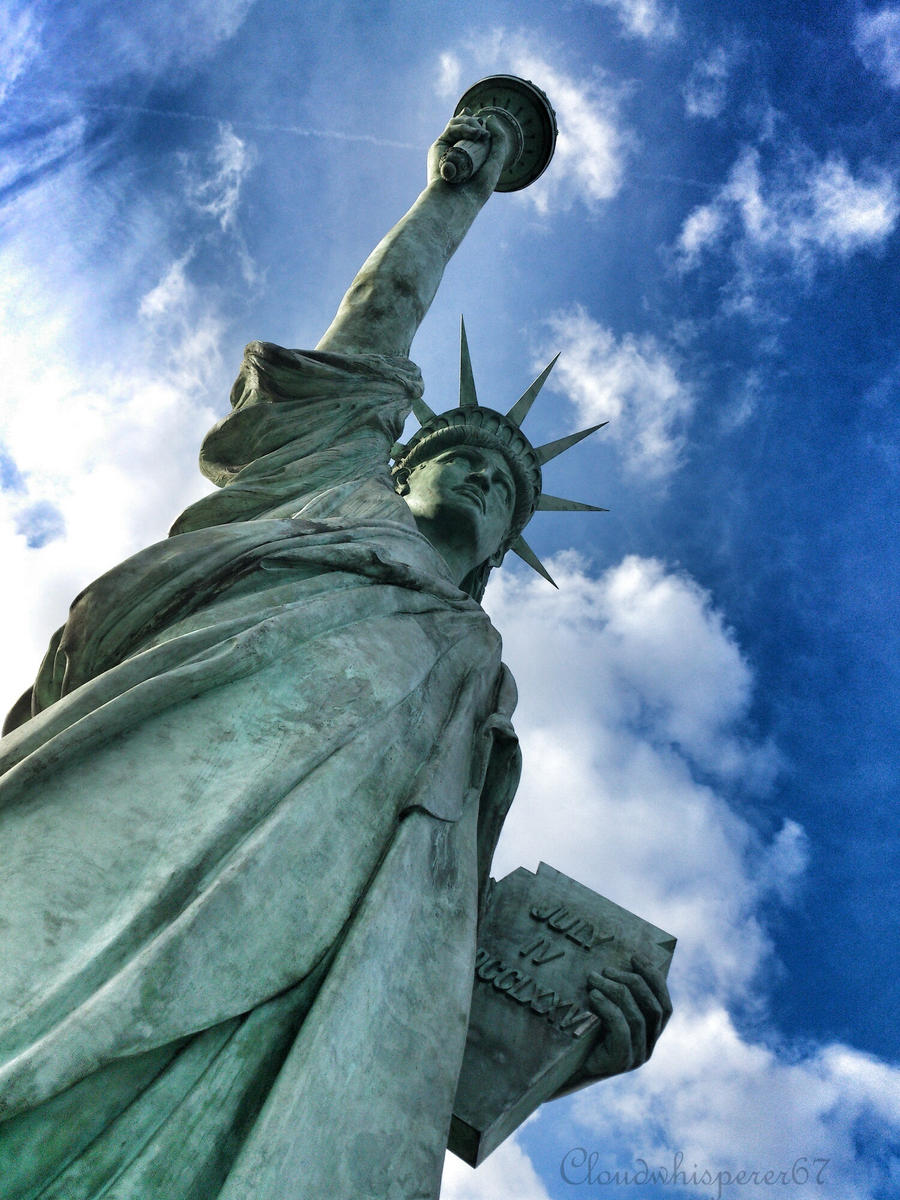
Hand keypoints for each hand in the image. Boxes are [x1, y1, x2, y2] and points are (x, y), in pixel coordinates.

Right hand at [426, 109, 513, 196]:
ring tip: (479, 134)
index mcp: (467, 156)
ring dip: (470, 123)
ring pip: (456, 123)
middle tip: (483, 133)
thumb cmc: (478, 186)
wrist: (460, 199)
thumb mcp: (495, 161)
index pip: (468, 132)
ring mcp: (446, 148)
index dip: (472, 121)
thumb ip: (499, 139)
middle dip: (473, 121)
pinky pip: (451, 128)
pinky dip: (463, 126)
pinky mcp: (438, 147)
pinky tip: (475, 134)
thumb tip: (489, 118)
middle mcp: (454, 151)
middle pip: (461, 125)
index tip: (482, 119)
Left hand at [581, 954, 672, 1077]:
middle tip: (607, 969)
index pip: (665, 1005)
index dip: (654, 979)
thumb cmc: (582, 1035)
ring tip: (594, 978)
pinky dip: (609, 1007)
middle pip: (655, 1008)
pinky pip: (622, 1029)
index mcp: (650, 1035)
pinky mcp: (620, 1062)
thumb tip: (614, 963)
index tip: (636, 957)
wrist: (563, 1070)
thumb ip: (616, 997)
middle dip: (634, 982)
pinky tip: (593, 996)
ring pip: (637, 1017)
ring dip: (617, 990)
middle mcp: (648, 1047)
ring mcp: (636, 1057)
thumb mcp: (603, 1013)